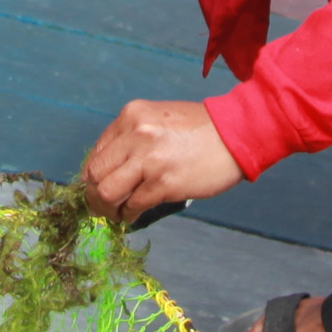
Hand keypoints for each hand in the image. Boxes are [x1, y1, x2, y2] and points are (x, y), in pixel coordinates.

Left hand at [78, 96, 243, 223]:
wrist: (236, 133)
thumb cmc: (200, 129)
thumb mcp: (158, 120)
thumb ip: (133, 138)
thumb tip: (112, 169)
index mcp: (131, 116)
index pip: (97, 151)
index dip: (95, 175)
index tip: (99, 187)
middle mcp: (135, 134)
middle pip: (95, 173)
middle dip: (94, 195)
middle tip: (102, 207)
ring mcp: (148, 159)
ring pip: (107, 192)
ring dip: (107, 208)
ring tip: (116, 214)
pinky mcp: (163, 182)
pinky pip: (133, 205)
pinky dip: (129, 214)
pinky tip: (134, 215)